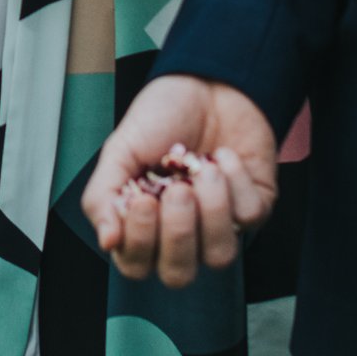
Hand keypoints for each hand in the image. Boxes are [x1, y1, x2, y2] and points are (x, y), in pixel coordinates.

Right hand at [82, 75, 279, 286]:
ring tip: (204, 169)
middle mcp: (182, 233)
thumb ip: (103, 197)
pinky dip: (235, 182)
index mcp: (144, 225)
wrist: (205, 81)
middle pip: (179, 274)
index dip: (140, 242)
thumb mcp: (119, 152)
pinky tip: (222, 156)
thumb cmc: (160, 117)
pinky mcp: (253, 207)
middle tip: (177, 190)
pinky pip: (249, 217)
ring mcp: (219, 225)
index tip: (140, 200)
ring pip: (220, 256)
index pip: (137, 266)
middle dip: (178, 234)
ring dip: (212, 210)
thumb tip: (106, 242)